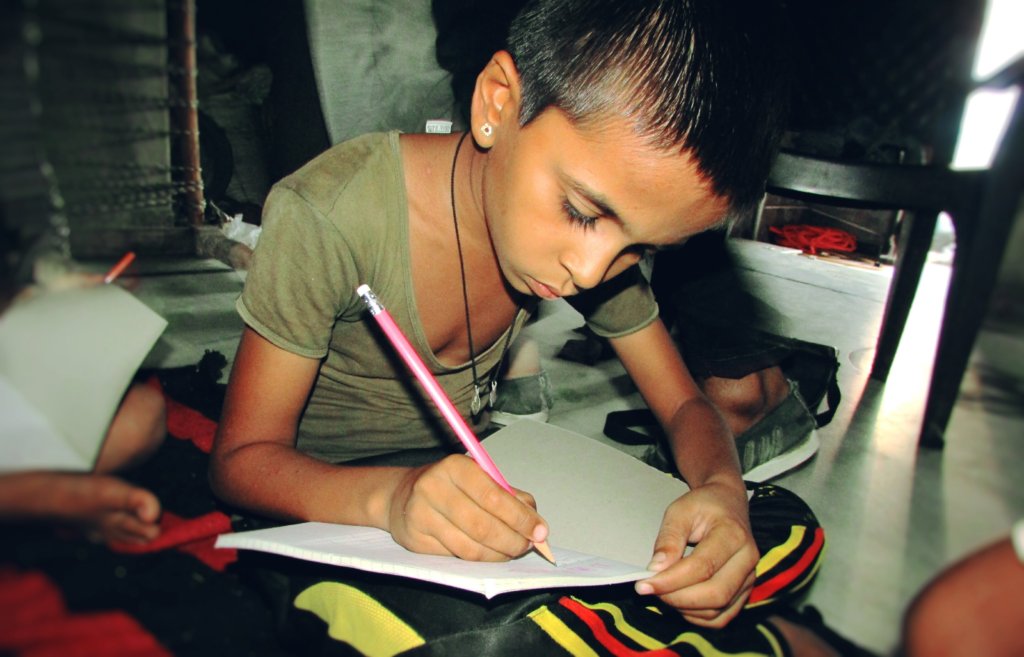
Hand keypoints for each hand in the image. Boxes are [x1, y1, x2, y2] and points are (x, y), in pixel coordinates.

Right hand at [386, 454, 548, 560]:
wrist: (401, 497)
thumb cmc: (450, 486)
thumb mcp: (479, 478)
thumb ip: (509, 496)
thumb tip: (536, 523)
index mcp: (455, 466)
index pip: (494, 497)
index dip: (521, 518)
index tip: (540, 531)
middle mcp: (434, 488)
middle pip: (483, 526)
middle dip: (513, 541)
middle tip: (528, 546)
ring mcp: (421, 515)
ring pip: (471, 547)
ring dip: (499, 554)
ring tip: (511, 550)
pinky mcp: (415, 539)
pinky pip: (457, 556)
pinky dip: (480, 559)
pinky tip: (489, 553)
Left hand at [634, 481, 757, 627]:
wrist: (727, 502)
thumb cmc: (703, 505)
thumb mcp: (680, 511)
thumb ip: (668, 539)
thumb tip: (656, 569)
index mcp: (733, 534)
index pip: (702, 567)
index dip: (671, 580)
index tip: (644, 584)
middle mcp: (747, 559)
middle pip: (714, 594)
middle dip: (677, 598)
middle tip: (651, 589)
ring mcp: (749, 578)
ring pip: (717, 611)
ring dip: (684, 608)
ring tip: (664, 591)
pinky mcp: (744, 591)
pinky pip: (721, 618)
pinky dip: (696, 616)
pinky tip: (680, 601)